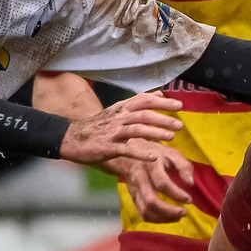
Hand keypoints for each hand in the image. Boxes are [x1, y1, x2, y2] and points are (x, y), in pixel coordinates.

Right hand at [58, 92, 182, 165]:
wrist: (71, 139)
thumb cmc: (98, 126)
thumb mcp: (117, 110)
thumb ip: (138, 103)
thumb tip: (160, 93)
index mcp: (122, 108)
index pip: (144, 100)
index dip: (162, 102)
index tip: (179, 105)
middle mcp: (118, 118)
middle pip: (143, 114)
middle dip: (163, 118)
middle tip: (179, 125)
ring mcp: (113, 132)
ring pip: (136, 130)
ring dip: (154, 133)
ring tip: (170, 137)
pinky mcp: (108, 147)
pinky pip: (126, 150)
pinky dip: (141, 153)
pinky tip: (154, 157)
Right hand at [111, 145, 195, 222]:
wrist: (129, 154)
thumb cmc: (155, 153)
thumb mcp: (171, 153)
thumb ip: (184, 166)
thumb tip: (190, 183)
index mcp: (150, 166)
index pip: (162, 184)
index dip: (176, 194)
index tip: (189, 200)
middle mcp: (140, 179)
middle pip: (151, 201)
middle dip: (169, 211)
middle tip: (184, 212)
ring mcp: (134, 190)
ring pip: (145, 210)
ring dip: (163, 218)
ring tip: (178, 216)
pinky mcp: (133, 197)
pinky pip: (142, 213)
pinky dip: (156, 219)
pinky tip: (168, 217)